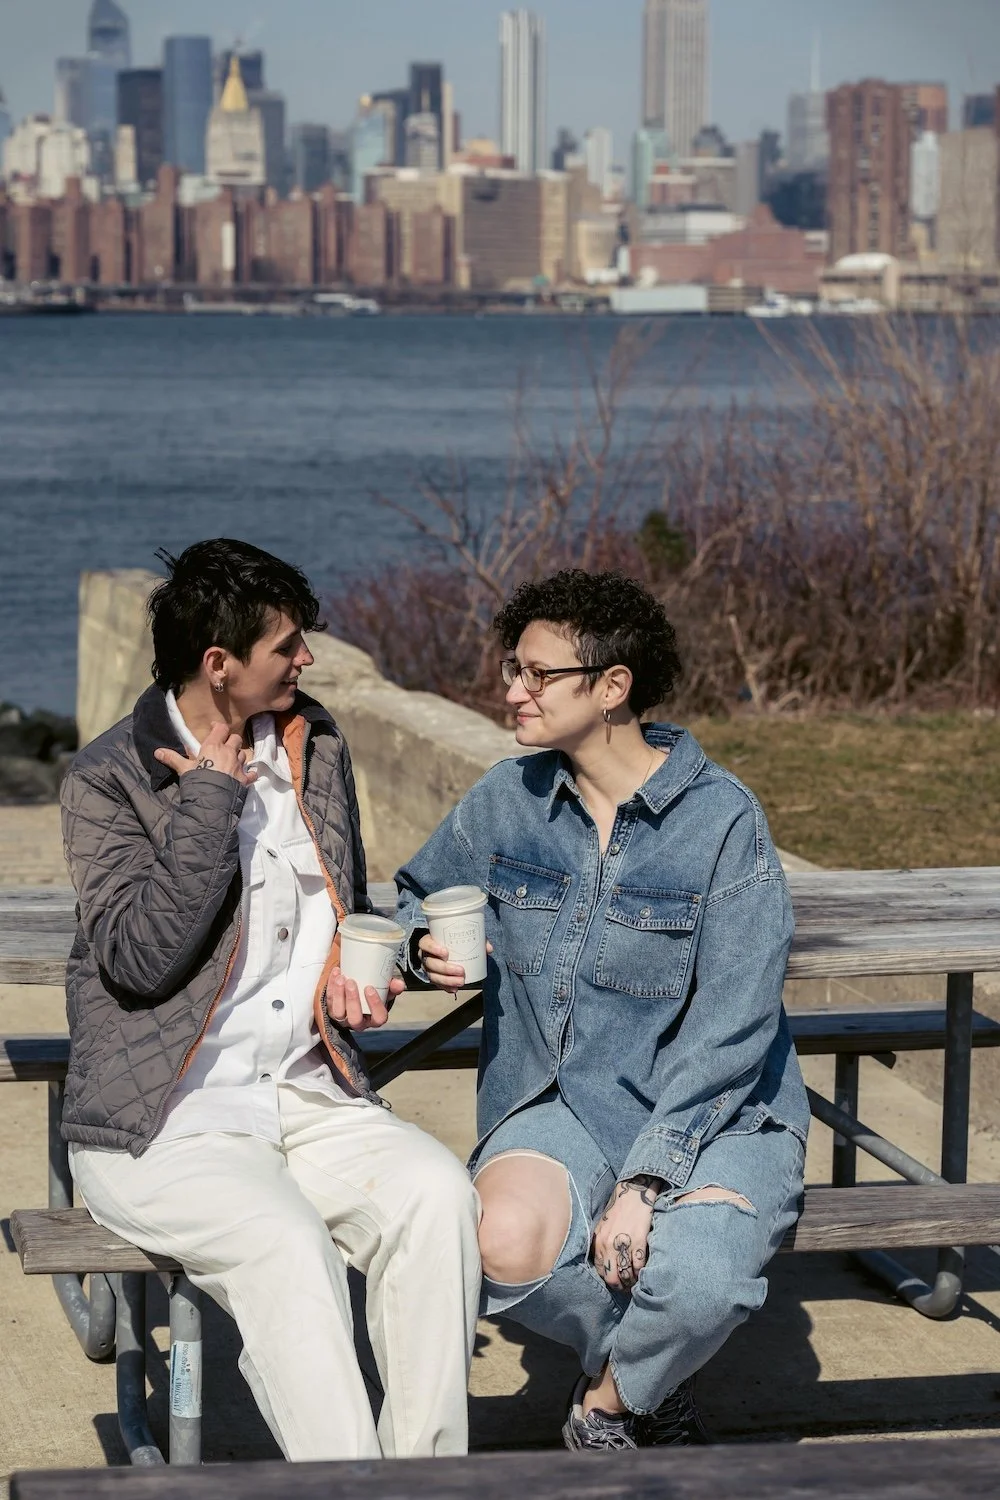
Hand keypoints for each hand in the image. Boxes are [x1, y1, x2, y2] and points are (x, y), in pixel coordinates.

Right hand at [154, 721, 257, 786]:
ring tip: (232, 761)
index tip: (214, 728)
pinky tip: (247, 776)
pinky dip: (250, 774)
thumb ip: (172, 758)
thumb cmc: (197, 780)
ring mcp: (238, 765)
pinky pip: (251, 773)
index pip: (221, 729)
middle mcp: (229, 752)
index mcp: (214, 746)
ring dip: (238, 756)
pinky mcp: (245, 779)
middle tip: (224, 746)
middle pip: (236, 739)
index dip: (218, 727)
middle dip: (231, 740)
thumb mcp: (183, 769)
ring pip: (243, 754)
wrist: (211, 799)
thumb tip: (157, 752)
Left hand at [325, 968, 403, 1031]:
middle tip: (351, 982)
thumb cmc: (371, 993)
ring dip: (339, 995)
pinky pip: (329, 1001)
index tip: (370, 988)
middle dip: (352, 1000)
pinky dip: (331, 986)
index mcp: (374, 1018)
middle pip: (355, 1018)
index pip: (378, 1018)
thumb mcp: (384, 990)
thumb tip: (399, 984)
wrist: (357, 992)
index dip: (374, 1005)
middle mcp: (358, 1022)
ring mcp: (343, 1018)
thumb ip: (392, 987)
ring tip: (341, 978)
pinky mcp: (331, 1010)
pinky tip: (336, 973)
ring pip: (339, 1012)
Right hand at [417, 934, 492, 992]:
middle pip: (430, 963)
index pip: (425, 944)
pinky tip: (454, 989)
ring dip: (447, 980)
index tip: (446, 953)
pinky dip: (446, 987)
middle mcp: (425, 956)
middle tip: (461, 970)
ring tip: (461, 981)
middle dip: (445, 969)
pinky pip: (437, 984)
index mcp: (428, 942)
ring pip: (433, 976)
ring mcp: (428, 968)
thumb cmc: (452, 941)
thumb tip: (488, 948)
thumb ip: (475, 939)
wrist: (443, 949)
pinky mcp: (433, 977)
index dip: (433, 949)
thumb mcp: (461, 936)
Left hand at [592, 1176, 661, 1291]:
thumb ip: (601, 1245)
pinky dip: (640, 1272)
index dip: (608, 1280)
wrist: (633, 1194)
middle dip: (619, 1286)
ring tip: (634, 1281)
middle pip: (612, 1277)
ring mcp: (624, 1244)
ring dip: (631, 1281)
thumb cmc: (618, 1211)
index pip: (600, 1270)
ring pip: (626, 1274)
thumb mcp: (603, 1227)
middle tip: (626, 1287)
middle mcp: (609, 1245)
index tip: (615, 1283)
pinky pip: (638, 1265)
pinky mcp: (639, 1241)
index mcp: (598, 1242)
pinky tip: (642, 1271)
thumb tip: (603, 1264)